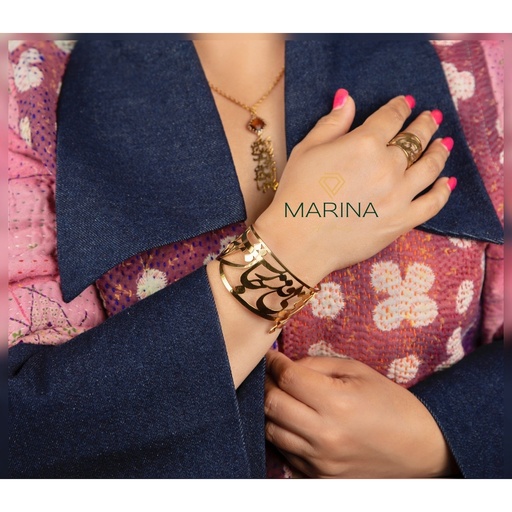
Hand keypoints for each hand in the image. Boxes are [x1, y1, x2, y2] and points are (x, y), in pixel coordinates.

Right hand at [254, 92, 453, 284]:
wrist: (298, 240)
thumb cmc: (296, 194)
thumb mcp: (306, 150)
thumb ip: (332, 123)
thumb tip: (348, 98)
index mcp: (364, 143)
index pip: (391, 117)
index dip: (400, 107)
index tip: (406, 103)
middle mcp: (388, 165)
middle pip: (415, 139)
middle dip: (424, 124)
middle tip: (431, 118)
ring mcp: (399, 194)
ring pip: (430, 167)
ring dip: (439, 151)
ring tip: (443, 143)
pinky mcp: (402, 221)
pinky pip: (432, 203)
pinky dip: (443, 191)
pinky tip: (446, 182)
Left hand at [264, 350, 458, 477]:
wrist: (421, 447)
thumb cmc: (390, 402)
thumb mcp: (358, 371)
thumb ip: (317, 364)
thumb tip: (286, 365)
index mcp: (337, 402)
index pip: (287, 379)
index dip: (274, 364)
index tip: (271, 357)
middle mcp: (325, 434)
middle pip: (272, 404)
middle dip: (266, 384)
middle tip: (271, 375)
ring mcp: (321, 460)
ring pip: (271, 430)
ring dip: (269, 410)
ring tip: (279, 396)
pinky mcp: (321, 476)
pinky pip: (285, 452)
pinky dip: (282, 433)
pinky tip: (292, 420)